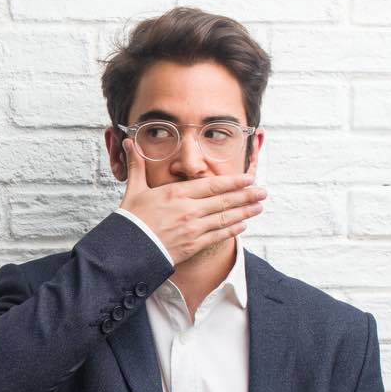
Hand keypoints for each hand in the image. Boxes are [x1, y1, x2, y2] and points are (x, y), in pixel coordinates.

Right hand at [117, 138, 266, 265]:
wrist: (126, 249)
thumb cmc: (130, 219)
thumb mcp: (133, 189)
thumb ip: (137, 166)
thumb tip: (129, 142)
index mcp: (177, 193)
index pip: (213, 185)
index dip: (234, 181)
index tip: (249, 178)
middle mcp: (189, 209)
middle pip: (225, 200)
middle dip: (247, 195)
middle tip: (263, 191)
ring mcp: (193, 228)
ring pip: (226, 217)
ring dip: (245, 211)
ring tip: (259, 207)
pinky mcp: (193, 244)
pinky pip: (218, 235)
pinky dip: (233, 229)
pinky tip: (243, 225)